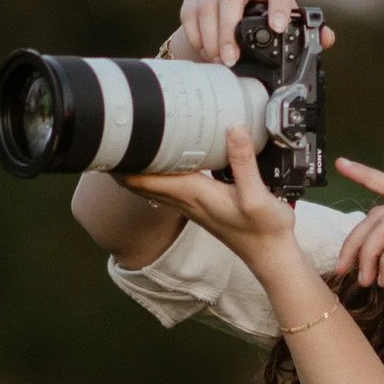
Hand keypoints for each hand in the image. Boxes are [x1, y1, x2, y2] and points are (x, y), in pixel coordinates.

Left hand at [127, 127, 299, 267]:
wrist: (272, 256)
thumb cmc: (264, 231)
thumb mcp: (256, 195)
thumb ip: (243, 161)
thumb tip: (233, 128)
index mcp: (193, 194)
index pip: (145, 180)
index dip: (124, 163)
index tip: (112, 140)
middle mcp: (188, 200)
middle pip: (143, 182)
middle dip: (127, 161)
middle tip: (116, 132)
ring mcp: (193, 205)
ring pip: (155, 185)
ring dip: (141, 167)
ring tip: (132, 143)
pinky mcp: (203, 206)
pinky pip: (171, 187)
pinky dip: (161, 173)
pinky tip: (167, 160)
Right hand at [171, 0, 297, 62]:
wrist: (229, 20)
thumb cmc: (263, 23)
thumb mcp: (284, 28)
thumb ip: (306, 34)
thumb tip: (327, 38)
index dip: (279, 4)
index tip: (278, 28)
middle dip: (229, 29)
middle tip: (231, 58)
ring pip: (209, 3)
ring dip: (211, 35)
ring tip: (218, 60)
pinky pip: (190, 10)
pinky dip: (196, 34)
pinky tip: (204, 51)